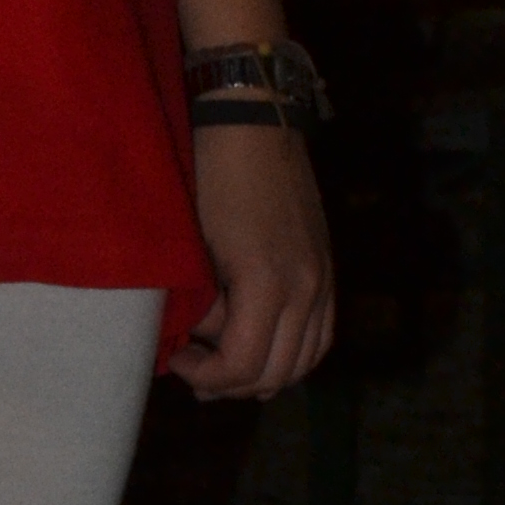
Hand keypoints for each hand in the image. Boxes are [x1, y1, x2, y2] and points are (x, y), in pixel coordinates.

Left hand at [171, 125, 336, 398]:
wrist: (255, 120)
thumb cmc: (212, 178)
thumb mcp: (198, 247)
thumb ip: (205, 304)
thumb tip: (205, 340)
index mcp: (267, 283)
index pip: (242, 365)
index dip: (204, 375)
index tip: (177, 358)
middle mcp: (307, 288)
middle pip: (276, 373)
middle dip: (231, 383)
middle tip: (197, 370)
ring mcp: (324, 278)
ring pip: (305, 360)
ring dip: (265, 373)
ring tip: (229, 365)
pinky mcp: (328, 267)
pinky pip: (322, 334)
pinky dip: (295, 353)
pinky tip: (265, 345)